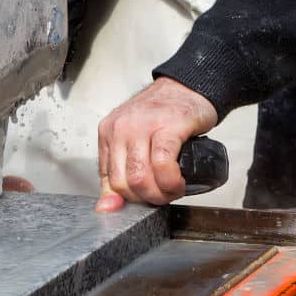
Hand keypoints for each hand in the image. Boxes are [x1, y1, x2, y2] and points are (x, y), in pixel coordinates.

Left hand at [96, 77, 217, 212]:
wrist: (188, 86)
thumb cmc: (163, 115)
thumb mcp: (134, 141)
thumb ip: (119, 172)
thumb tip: (107, 208)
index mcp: (108, 132)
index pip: (108, 181)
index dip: (129, 199)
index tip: (145, 199)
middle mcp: (121, 128)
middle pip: (123, 183)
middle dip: (146, 199)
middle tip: (163, 196)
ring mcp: (143, 125)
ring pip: (140, 177)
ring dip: (160, 193)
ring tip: (172, 189)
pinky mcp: (168, 125)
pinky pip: (162, 164)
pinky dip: (171, 181)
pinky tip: (178, 182)